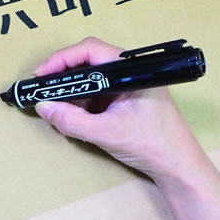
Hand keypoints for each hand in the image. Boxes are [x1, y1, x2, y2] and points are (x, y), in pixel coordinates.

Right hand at [34, 37, 206, 183]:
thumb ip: (71, 120)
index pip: (90, 50)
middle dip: (63, 77)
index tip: (42, 74)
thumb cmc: (154, 145)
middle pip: (87, 62)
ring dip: (71, 93)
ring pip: (89, 81)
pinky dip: (80, 105)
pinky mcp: (123, 101)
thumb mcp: (106, 133)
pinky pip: (95, 96)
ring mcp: (126, 87)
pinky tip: (71, 117)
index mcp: (131, 70)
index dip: (62, 59)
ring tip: (56, 108)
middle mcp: (129, 73)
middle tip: (43, 90)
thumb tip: (43, 107)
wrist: (178, 168)